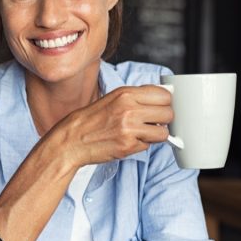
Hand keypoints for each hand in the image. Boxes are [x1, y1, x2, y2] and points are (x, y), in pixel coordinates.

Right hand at [50, 85, 172, 167]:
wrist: (72, 139)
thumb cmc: (91, 119)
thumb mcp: (112, 98)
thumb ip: (137, 96)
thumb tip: (164, 96)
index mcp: (126, 94)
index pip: (164, 95)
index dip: (165, 102)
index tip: (160, 107)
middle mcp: (129, 109)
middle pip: (168, 113)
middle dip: (163, 120)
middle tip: (152, 122)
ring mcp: (129, 129)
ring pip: (163, 133)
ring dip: (155, 135)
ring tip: (140, 133)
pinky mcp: (128, 146)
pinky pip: (148, 146)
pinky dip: (141, 145)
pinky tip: (128, 141)